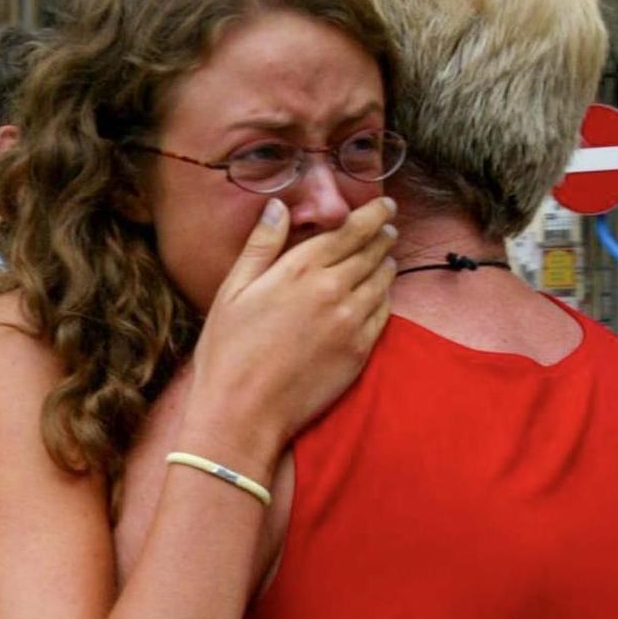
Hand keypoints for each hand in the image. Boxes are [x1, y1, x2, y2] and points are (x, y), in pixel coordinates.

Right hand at [183, 195, 397, 467]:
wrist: (243, 412)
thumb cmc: (228, 352)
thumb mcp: (232, 290)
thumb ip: (261, 245)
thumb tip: (279, 206)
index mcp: (299, 269)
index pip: (350, 230)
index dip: (372, 214)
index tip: (384, 206)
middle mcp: (332, 289)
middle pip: (372, 252)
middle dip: (383, 235)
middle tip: (389, 228)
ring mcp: (350, 321)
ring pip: (383, 281)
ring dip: (387, 265)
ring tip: (386, 258)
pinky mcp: (360, 351)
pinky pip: (384, 315)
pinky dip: (385, 299)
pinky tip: (378, 296)